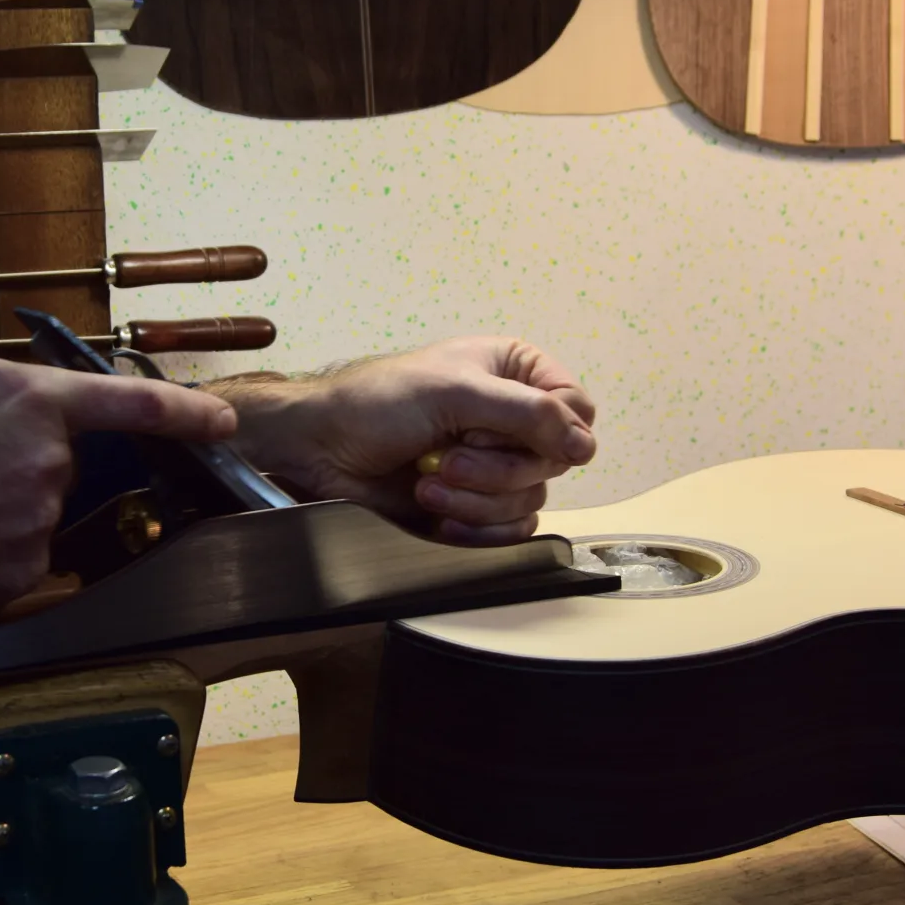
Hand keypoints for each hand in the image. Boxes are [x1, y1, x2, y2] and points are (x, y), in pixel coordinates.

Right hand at [0, 354, 235, 658]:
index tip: (220, 423)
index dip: (184, 412)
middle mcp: (46, 462)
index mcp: (30, 402)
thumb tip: (39, 403)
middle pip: (65, 468)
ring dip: (2, 515)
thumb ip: (3, 389)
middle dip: (24, 470)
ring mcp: (36, 523)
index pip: (131, 405)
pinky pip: (21, 562)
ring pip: (40, 516)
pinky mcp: (20, 577)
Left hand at [220, 338, 596, 544]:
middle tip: (450, 454)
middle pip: (555, 462)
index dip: (556, 431)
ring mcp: (491, 464)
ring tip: (428, 480)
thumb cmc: (375, 403)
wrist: (321, 448)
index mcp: (513, 373)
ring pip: (529, 500)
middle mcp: (509, 418)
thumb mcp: (456, 392)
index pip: (577, 407)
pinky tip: (435, 512)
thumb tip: (583, 444)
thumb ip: (528, 413)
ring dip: (475, 499)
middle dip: (497, 468)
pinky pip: (507, 532)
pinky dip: (472, 528)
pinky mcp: (473, 506)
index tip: (519, 436)